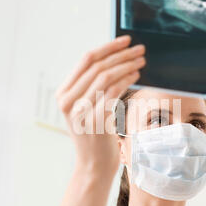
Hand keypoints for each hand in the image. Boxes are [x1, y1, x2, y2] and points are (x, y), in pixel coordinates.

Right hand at [55, 36, 145, 178]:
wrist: (93, 165)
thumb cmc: (95, 135)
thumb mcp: (86, 108)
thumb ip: (91, 87)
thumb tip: (115, 59)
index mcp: (63, 94)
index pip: (86, 60)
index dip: (108, 47)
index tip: (125, 40)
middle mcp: (67, 101)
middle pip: (97, 66)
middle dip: (121, 54)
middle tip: (140, 49)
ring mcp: (80, 111)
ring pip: (106, 77)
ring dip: (127, 65)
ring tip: (142, 61)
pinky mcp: (95, 121)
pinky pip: (113, 92)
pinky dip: (127, 80)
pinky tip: (137, 75)